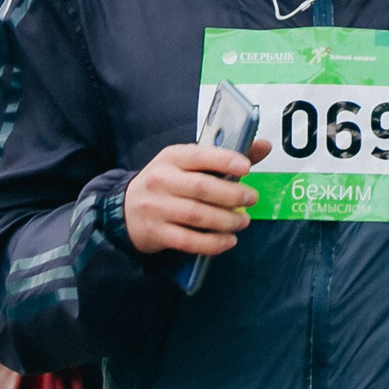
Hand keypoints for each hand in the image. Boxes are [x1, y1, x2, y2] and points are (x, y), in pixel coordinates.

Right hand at [123, 139, 268, 256]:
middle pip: (201, 188)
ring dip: (226, 221)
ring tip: (243, 222)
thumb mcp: (187, 164)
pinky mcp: (156, 233)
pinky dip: (212, 243)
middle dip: (232, 195)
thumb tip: (263, 146)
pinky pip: (188, 241)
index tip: (247, 167)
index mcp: (171, 157)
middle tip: (251, 199)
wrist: (125, 209)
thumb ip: (225, 157)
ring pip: (197, 215)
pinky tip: (228, 241)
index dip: (224, 160)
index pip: (199, 155)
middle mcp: (161, 180)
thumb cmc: (166, 183)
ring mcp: (157, 208)